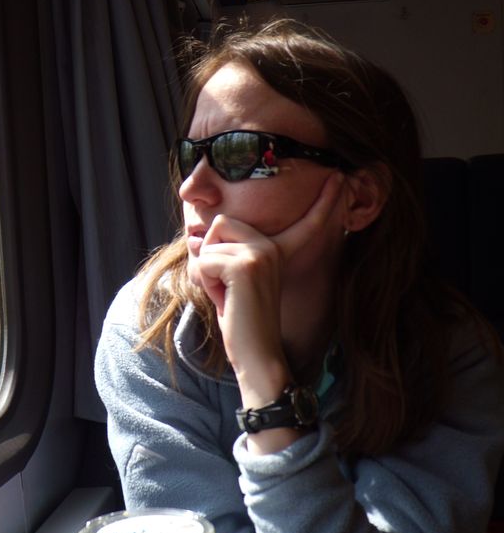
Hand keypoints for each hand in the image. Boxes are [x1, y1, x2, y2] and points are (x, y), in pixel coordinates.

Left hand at [196, 171, 345, 404]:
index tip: (339, 177)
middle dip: (210, 255)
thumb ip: (219, 255)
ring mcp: (261, 253)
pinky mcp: (245, 264)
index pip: (300, 222)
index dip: (323, 201)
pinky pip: (203, 261)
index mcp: (278, 251)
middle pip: (220, 223)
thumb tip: (193, 238)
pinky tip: (225, 301)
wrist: (256, 355)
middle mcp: (272, 246)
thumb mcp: (230, 282)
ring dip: (205, 272)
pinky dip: (204, 282)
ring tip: (228, 296)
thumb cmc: (241, 322)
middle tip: (227, 288)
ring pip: (208, 244)